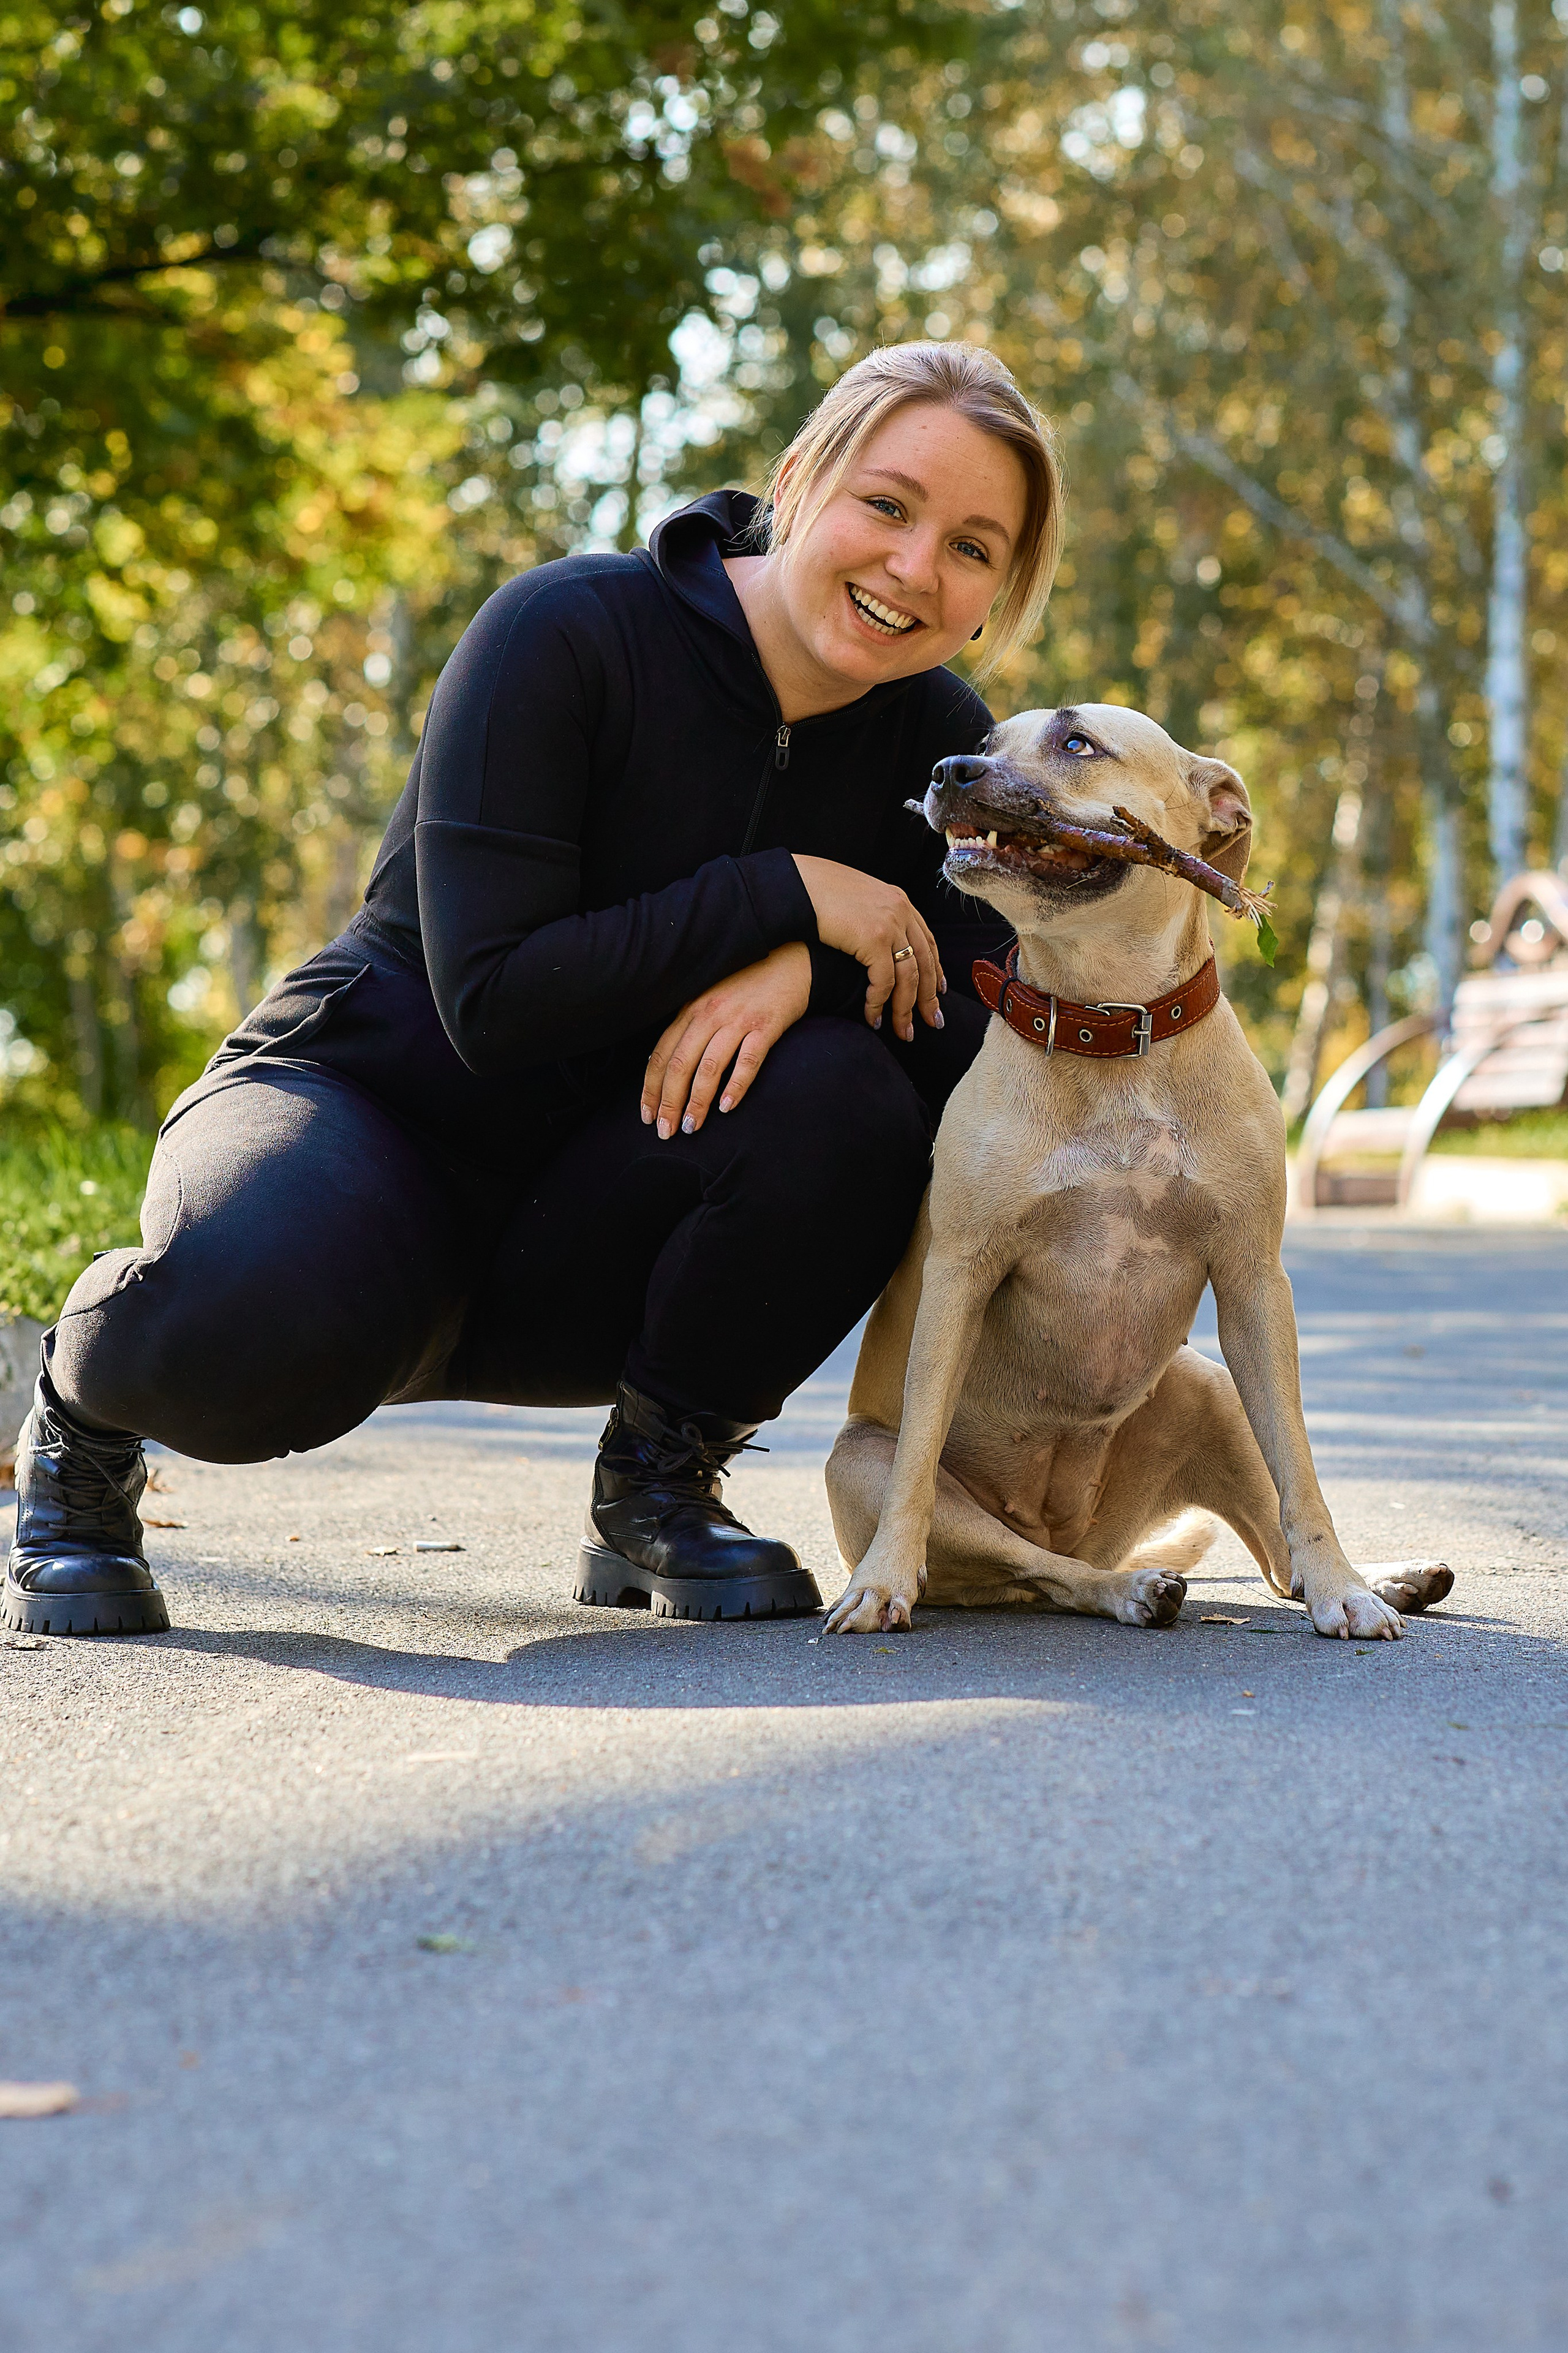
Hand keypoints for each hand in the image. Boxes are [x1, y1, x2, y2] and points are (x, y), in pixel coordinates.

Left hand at [641, 942, 811, 1138]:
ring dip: (698, 1101)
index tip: (647, 1115)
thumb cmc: (747, 983)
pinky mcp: (766, 1026)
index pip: (662, 1054)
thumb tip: (666, 1064)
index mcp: (691, 1009)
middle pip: (680, 1065)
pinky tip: (727, 1108)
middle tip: (666, 1131)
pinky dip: (736, 1086)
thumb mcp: (710, 998)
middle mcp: (709, 1014)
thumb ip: (689, 1026)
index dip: (651, 1088)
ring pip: (709, 1067)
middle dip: (669, 1102)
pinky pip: (747, 1061)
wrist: (791, 960)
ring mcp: (738, 1020)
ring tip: (692, 1127)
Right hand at [792, 855, 944, 1041]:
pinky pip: (884, 981)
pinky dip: (879, 1004)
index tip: (939, 992)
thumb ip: (871, 916)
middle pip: (926, 962)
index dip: (935, 969)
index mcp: (898, 901)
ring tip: (904, 1032)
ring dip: (906, 1009)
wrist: (798, 882)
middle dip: (930, 998)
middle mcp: (901, 911)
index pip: (926, 941)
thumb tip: (870, 939)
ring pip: (910, 977)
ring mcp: (890, 924)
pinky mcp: (873, 939)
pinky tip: (873, 1018)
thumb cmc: (816, 891)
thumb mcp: (855, 899)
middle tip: (933, 1022)